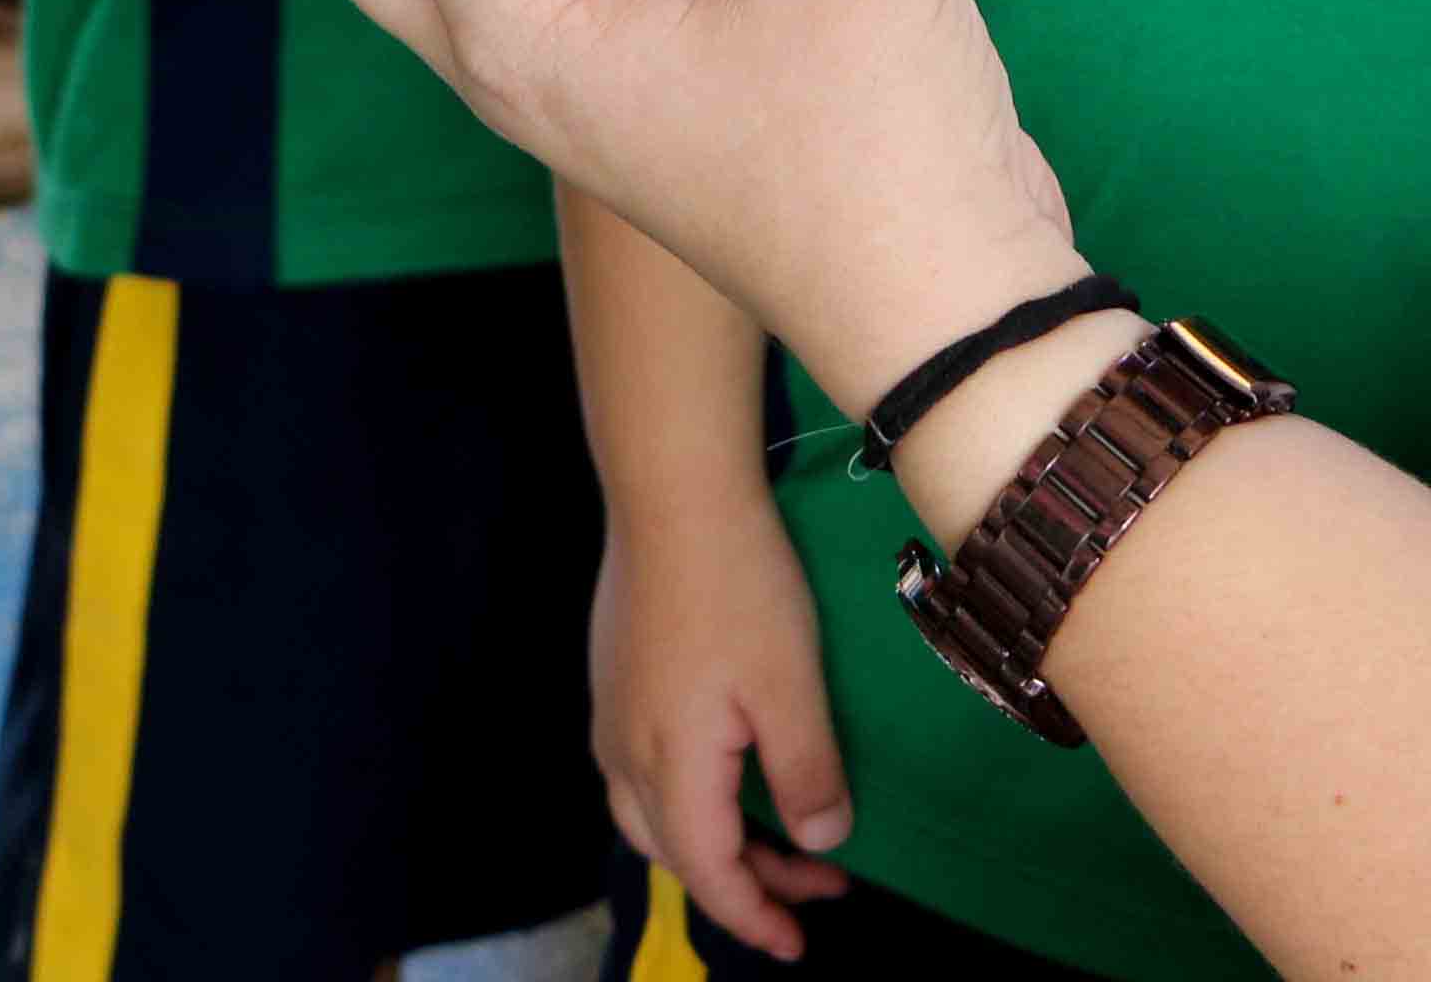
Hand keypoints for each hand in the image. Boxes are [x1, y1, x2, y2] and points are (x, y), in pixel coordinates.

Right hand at [595, 493, 854, 959]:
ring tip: (775, 838)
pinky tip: (727, 770)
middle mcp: (624, 750)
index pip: (708, 873)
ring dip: (713, 841)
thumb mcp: (792, 687)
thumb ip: (805, 774)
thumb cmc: (739, 588)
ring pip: (649, 814)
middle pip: (675, 851)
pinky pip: (640, 771)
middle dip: (745, 883)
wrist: (672, 493)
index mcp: (670, 765)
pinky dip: (688, 799)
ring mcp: (610, 710)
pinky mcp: (612, 675)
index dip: (754, 916)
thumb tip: (819, 843)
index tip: (798, 944)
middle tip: (815, 887)